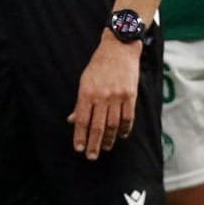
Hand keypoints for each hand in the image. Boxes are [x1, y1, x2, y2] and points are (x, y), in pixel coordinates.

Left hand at [68, 32, 139, 159]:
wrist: (119, 48)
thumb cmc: (99, 65)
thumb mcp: (84, 81)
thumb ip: (80, 103)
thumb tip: (72, 121)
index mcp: (87, 92)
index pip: (82, 120)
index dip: (80, 137)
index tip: (79, 149)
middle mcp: (102, 96)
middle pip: (97, 126)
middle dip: (93, 144)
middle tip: (91, 156)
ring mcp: (117, 96)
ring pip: (113, 125)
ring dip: (108, 139)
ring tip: (105, 148)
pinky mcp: (130, 95)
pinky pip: (127, 117)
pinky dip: (124, 129)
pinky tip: (121, 136)